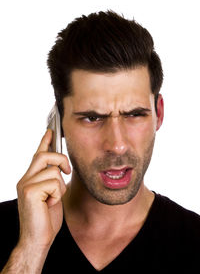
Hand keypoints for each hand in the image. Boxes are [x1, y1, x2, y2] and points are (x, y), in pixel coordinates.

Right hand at [17, 129, 70, 249]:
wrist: (38, 239)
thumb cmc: (46, 218)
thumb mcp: (52, 194)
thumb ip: (52, 179)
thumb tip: (60, 167)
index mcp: (30, 179)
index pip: (37, 155)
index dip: (44, 142)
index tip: (50, 131)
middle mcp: (25, 179)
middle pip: (44, 156)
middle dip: (60, 160)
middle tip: (67, 170)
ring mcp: (25, 184)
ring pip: (53, 171)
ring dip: (60, 186)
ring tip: (53, 199)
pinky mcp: (29, 191)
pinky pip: (54, 183)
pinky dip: (57, 194)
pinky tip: (50, 204)